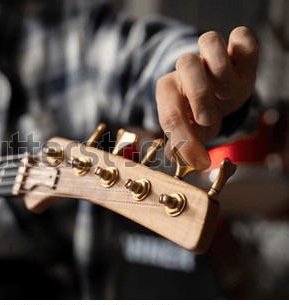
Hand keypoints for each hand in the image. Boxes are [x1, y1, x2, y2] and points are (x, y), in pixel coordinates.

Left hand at [156, 26, 258, 169]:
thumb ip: (182, 146)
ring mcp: (211, 56)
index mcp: (170, 90)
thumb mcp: (193, 133)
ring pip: (209, 40)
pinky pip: (240, 35)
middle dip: (198, 94)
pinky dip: (243, 48)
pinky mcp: (237, 49)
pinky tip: (242, 71)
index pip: (169, 110)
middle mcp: (188, 69)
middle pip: (185, 62)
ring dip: (221, 71)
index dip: (182, 138)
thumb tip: (174, 158)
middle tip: (207, 119)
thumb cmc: (202, 115)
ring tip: (225, 94)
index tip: (199, 161)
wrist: (221, 99)